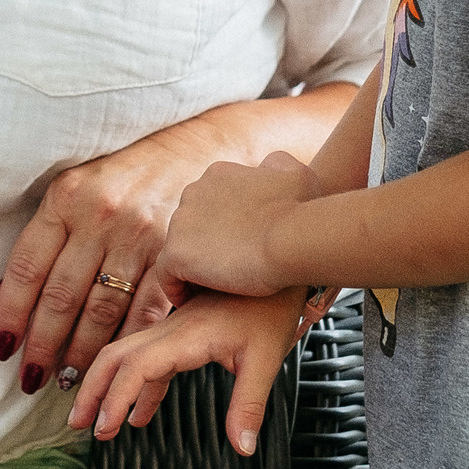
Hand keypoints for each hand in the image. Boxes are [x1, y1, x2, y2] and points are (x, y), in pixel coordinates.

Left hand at [0, 125, 207, 397]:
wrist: (198, 148)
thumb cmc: (125, 175)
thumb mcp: (74, 191)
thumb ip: (42, 240)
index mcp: (66, 198)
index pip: (26, 268)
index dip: (11, 315)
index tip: (3, 349)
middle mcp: (101, 216)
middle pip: (61, 296)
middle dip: (42, 345)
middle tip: (29, 379)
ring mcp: (140, 236)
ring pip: (101, 311)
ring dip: (80, 354)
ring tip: (66, 381)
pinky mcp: (175, 255)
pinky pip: (145, 312)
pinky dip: (128, 345)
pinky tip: (114, 366)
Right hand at [69, 288, 307, 456]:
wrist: (278, 258)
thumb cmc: (273, 306)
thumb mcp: (266, 359)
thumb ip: (248, 405)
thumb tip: (242, 448)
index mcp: (186, 335)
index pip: (137, 367)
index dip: (116, 398)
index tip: (105, 428)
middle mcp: (171, 328)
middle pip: (116, 356)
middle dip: (92, 390)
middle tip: (79, 424)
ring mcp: (174, 326)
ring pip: (128, 355)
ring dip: (109, 387)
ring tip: (99, 423)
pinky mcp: (183, 328)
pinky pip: (150, 358)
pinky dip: (139, 386)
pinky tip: (141, 412)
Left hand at [145, 150, 322, 301]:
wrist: (292, 238)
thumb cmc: (302, 210)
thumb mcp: (296, 173)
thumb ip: (278, 166)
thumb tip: (269, 166)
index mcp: (218, 174)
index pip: (208, 205)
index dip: (220, 230)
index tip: (237, 249)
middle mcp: (193, 191)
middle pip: (191, 226)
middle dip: (205, 248)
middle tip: (226, 274)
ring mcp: (181, 221)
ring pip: (179, 250)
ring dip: (193, 270)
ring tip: (211, 292)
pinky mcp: (176, 251)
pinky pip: (167, 275)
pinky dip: (178, 289)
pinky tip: (193, 303)